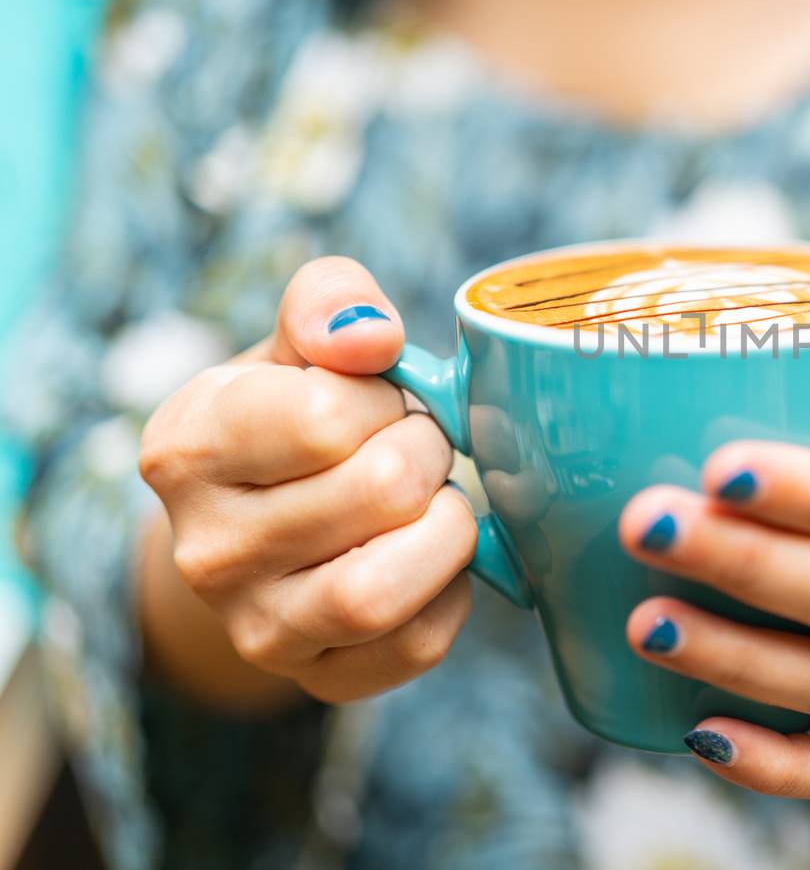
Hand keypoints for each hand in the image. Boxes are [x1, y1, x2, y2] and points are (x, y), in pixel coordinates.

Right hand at [138, 258, 476, 703]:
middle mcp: (206, 548)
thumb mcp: (296, 340)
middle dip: (429, 455)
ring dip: (446, 532)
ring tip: (440, 502)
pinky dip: (452, 596)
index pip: (323, 417)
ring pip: (381, 590)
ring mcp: (256, 626)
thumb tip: (373, 334)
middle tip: (426, 446)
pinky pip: (412, 647)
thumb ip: (329, 302)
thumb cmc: (292, 413)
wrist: (264, 520)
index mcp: (187, 447)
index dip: (383, 398)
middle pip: (375, 495)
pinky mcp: (317, 676)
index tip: (381, 400)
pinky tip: (437, 558)